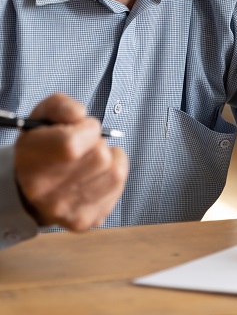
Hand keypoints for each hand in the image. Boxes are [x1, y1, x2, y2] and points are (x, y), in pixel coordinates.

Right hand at [14, 94, 128, 230]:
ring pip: (115, 173)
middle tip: (87, 146)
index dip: (88, 130)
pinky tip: (98, 175)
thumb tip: (79, 115)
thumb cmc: (41, 147)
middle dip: (100, 144)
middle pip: (100, 157)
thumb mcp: (44, 116)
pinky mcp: (84, 220)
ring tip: (94, 159)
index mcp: (30, 160)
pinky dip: (114, 176)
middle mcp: (45, 190)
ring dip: (111, 160)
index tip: (84, 129)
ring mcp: (65, 209)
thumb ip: (62, 106)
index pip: (71, 143)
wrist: (28, 188)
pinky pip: (119, 189)